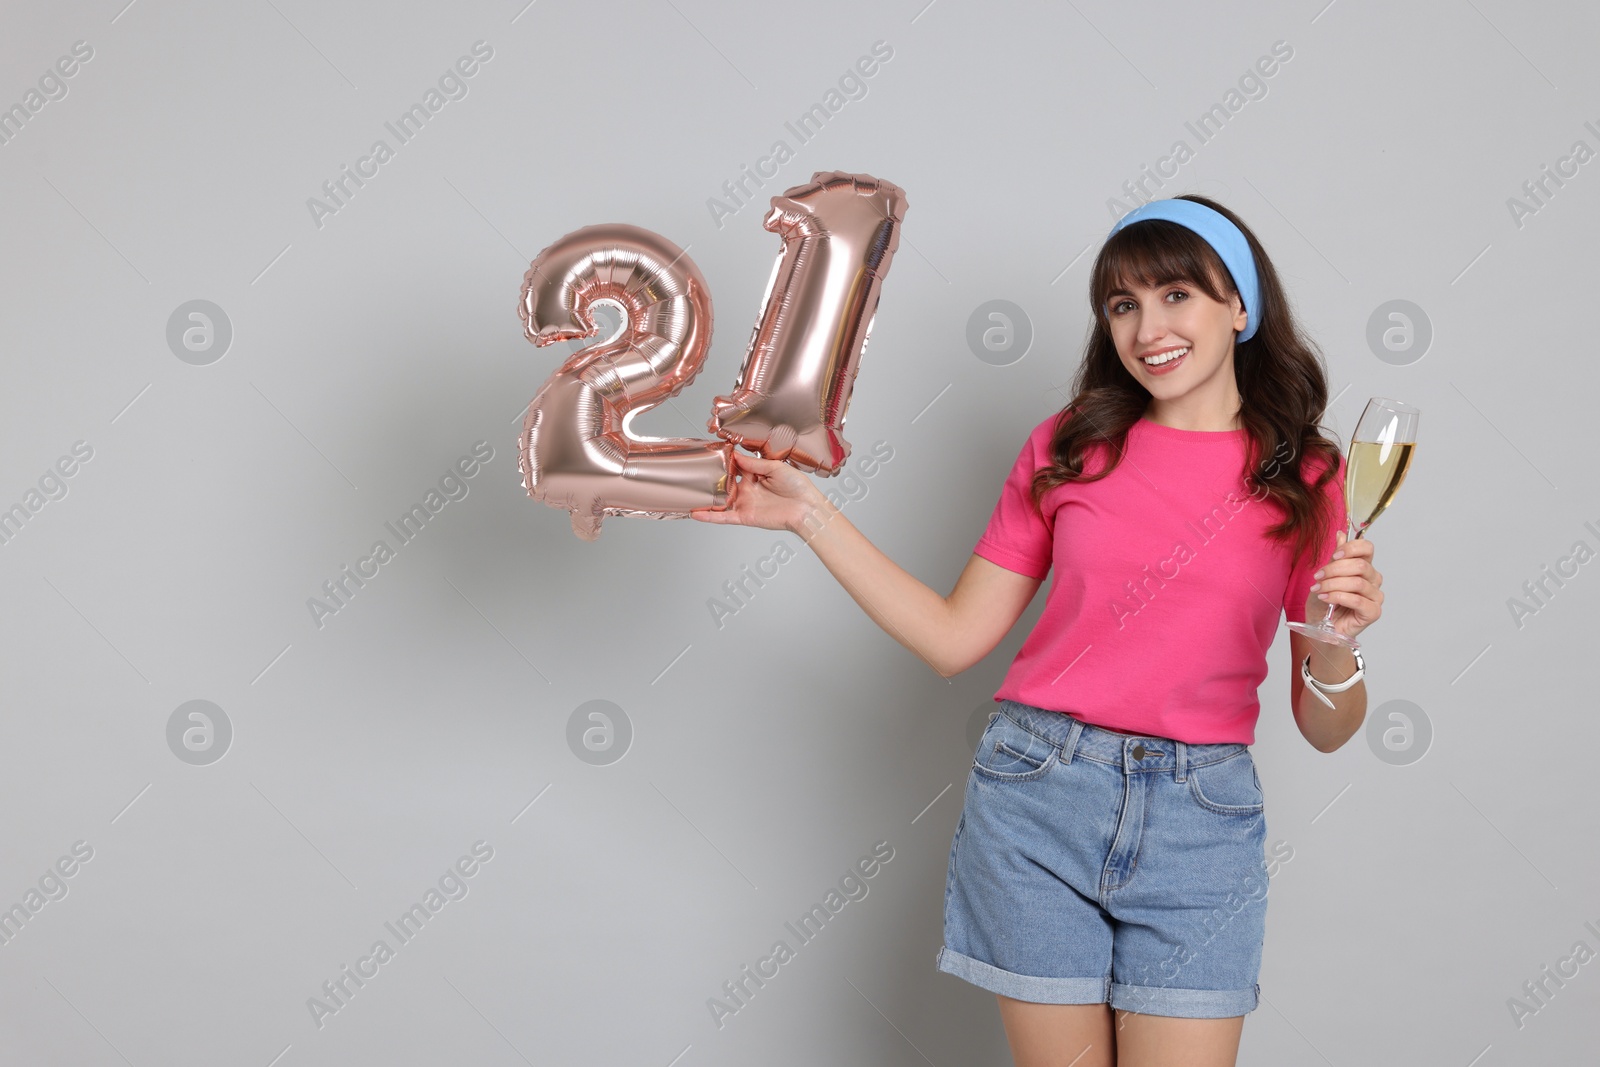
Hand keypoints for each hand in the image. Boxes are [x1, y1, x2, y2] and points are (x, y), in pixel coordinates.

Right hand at [691, 450, 818, 532]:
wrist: (807, 508)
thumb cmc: (798, 487)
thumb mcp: (776, 467)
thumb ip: (754, 463)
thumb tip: (736, 456)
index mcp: (757, 475)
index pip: (736, 466)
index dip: (726, 459)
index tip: (714, 451)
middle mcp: (749, 489)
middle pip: (726, 483)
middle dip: (712, 478)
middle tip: (697, 470)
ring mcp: (746, 503)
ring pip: (721, 501)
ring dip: (706, 499)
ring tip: (689, 494)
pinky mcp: (745, 517)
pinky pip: (724, 517)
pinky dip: (710, 516)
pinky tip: (696, 513)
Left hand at [1305, 529, 1383, 639]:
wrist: (1320, 626)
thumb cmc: (1324, 601)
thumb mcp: (1325, 576)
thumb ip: (1336, 557)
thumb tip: (1340, 534)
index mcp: (1364, 567)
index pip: (1367, 548)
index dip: (1352, 548)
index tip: (1335, 555)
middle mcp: (1373, 580)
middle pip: (1360, 565)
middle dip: (1334, 570)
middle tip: (1317, 578)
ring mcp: (1375, 597)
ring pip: (1357, 583)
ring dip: (1333, 585)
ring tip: (1319, 591)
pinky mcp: (1373, 612)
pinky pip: (1358, 600)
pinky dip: (1338, 597)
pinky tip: (1326, 599)